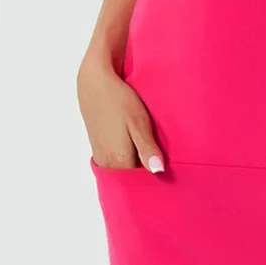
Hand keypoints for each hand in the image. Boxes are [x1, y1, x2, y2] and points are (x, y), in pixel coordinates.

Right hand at [77, 57, 164, 171]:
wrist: (95, 82)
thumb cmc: (119, 100)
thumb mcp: (139, 123)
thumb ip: (147, 149)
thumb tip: (158, 171)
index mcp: (118, 160)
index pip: (140, 182)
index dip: (155, 180)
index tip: (170, 175)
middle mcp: (107, 162)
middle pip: (131, 178)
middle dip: (147, 175)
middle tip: (165, 164)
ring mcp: (101, 155)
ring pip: (124, 169)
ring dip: (138, 165)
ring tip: (154, 155)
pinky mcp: (98, 147)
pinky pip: (116, 161)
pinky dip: (128, 158)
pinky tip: (138, 147)